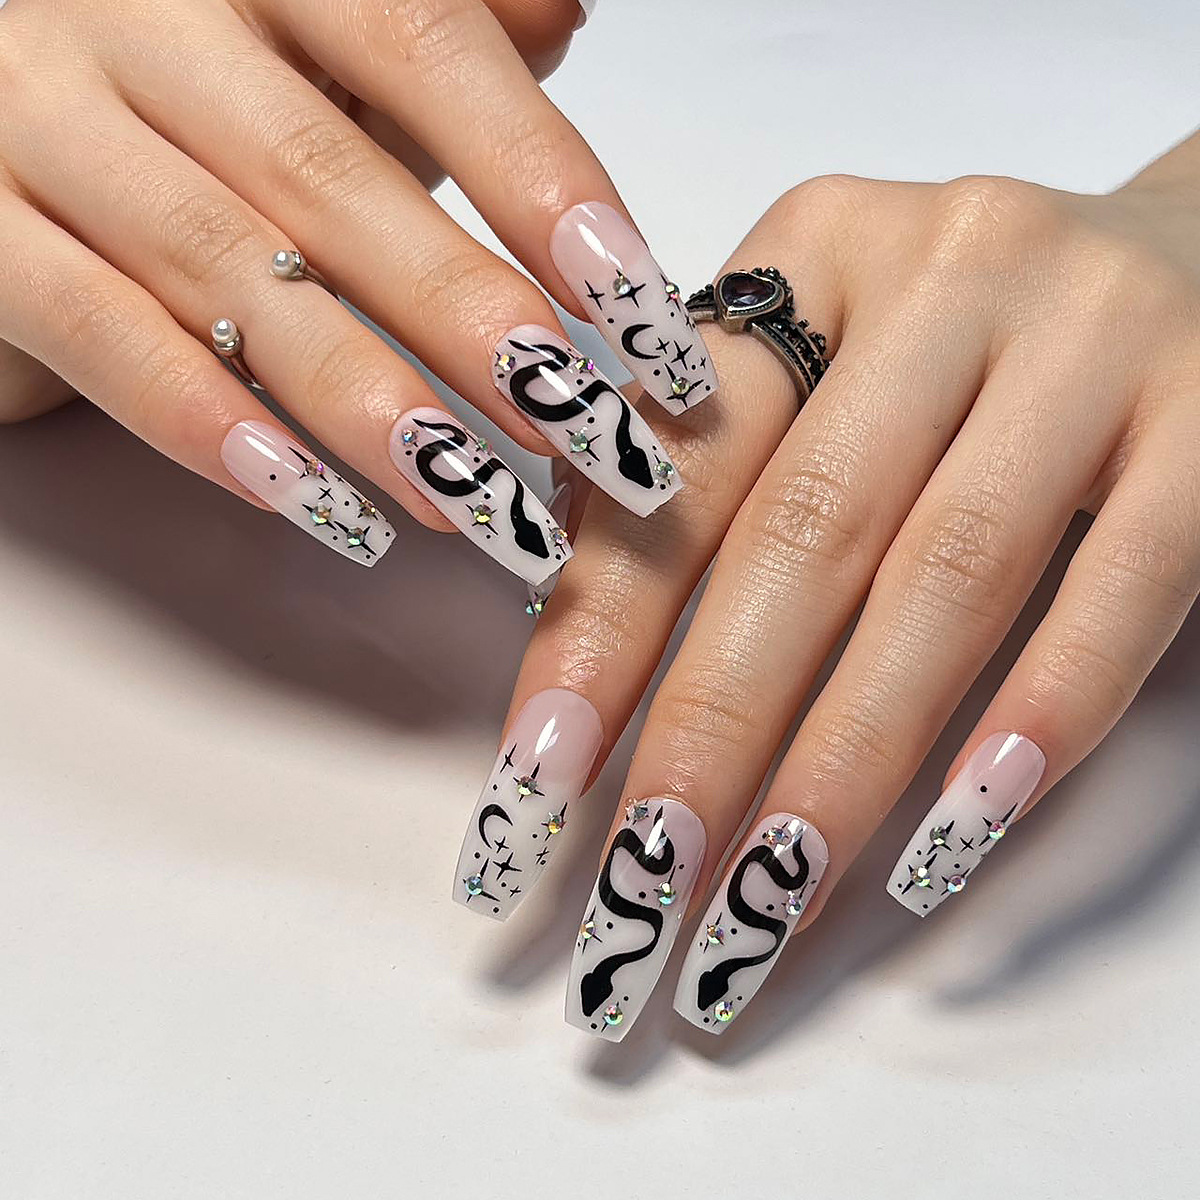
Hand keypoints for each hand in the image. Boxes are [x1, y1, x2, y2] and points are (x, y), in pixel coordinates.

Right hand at [0, 0, 695, 584]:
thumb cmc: (184, 86)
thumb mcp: (315, 43)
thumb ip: (431, 27)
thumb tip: (558, 12)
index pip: (423, 43)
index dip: (538, 177)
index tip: (637, 308)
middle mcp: (143, 19)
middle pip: (332, 178)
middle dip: (471, 320)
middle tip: (580, 432)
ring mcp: (39, 118)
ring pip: (225, 268)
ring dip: (364, 398)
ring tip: (473, 496)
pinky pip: (98, 331)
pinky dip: (207, 423)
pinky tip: (314, 500)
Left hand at [453, 131, 1199, 1036]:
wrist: (1193, 255)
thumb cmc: (965, 341)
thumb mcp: (827, 359)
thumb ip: (706, 467)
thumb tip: (569, 641)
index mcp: (814, 253)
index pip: (682, 463)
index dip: (602, 627)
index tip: (540, 776)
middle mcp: (948, 272)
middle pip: (806, 532)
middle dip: (713, 725)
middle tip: (648, 878)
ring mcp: (1092, 338)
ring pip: (950, 575)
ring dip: (852, 756)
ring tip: (772, 895)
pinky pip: (1123, 584)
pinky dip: (1035, 716)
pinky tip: (953, 835)